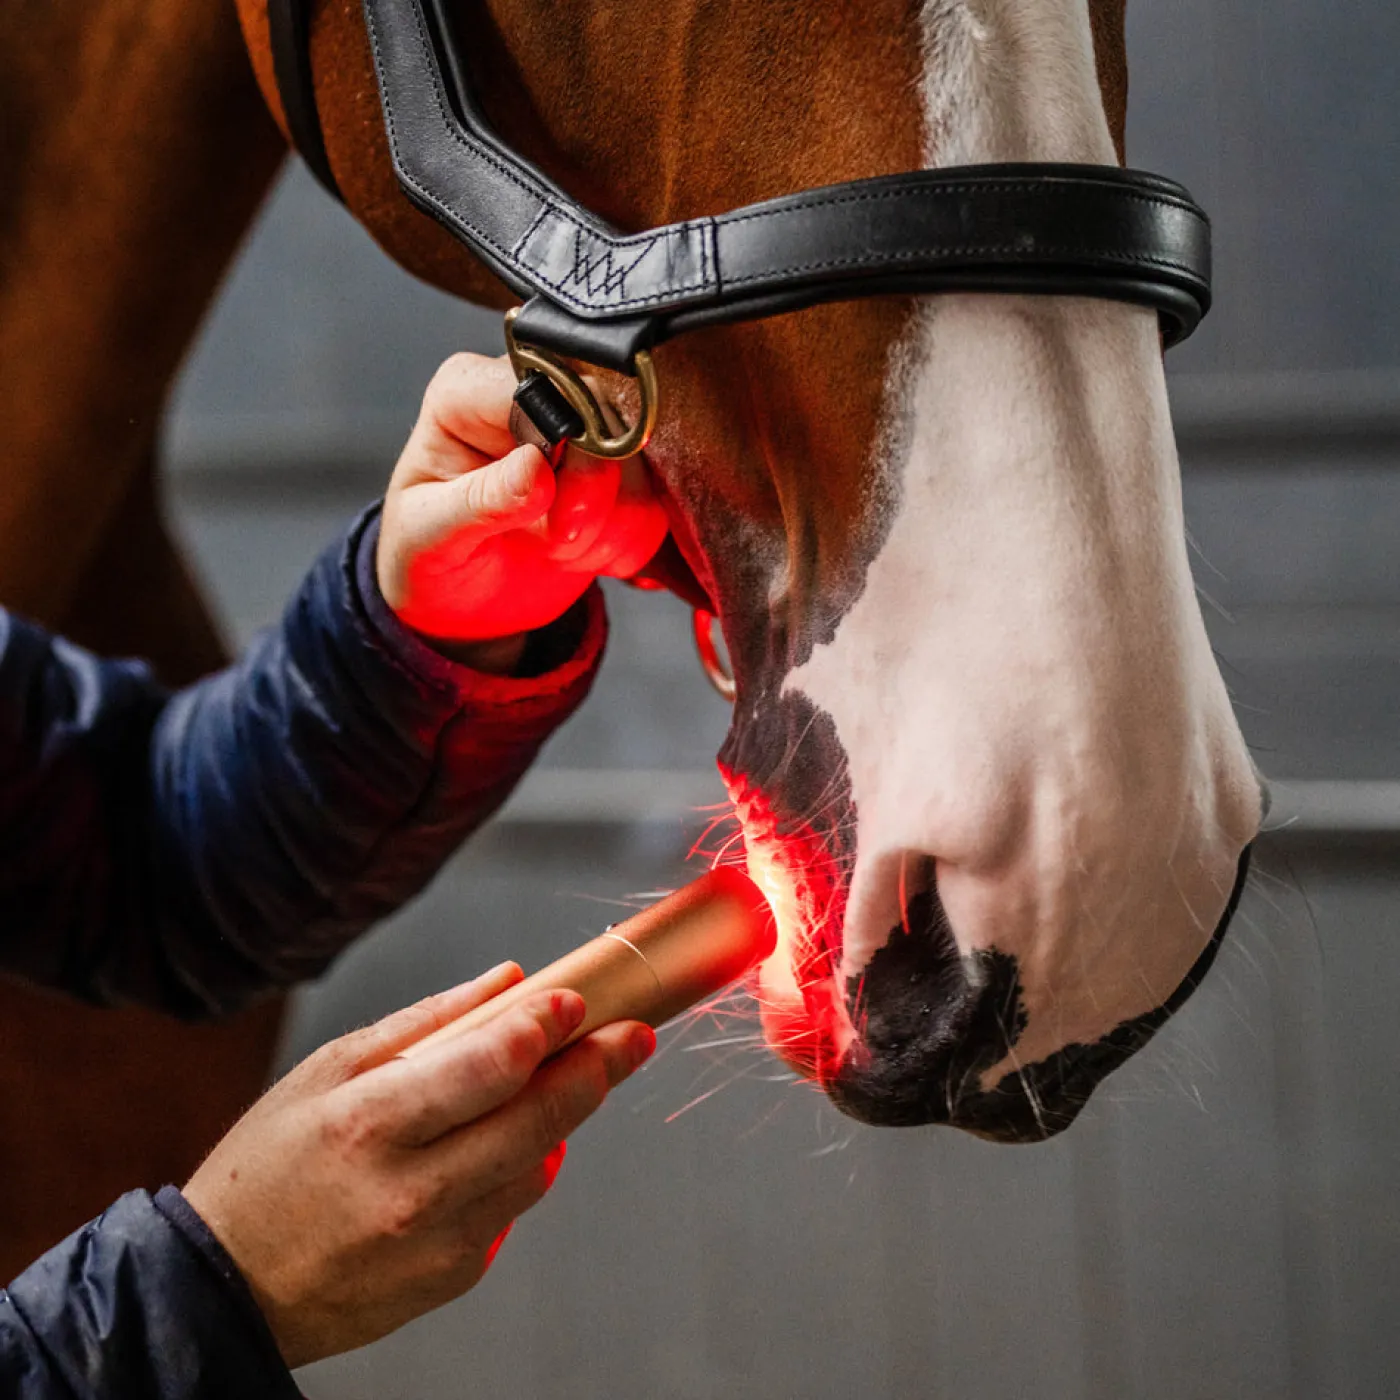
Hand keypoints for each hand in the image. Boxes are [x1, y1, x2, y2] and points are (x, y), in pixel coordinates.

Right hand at [183, 963, 654, 1369]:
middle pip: (538, 1121)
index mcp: (369, 1125)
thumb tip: (507, 980)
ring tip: (558, 1079)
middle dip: (598, 1068)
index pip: (487, 1068)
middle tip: (634, 1034)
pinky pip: (513, 1208)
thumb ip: (425, 1023)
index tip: (581, 999)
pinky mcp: (452, 1278)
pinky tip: (496, 1143)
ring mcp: (436, 1244)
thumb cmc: (270, 1166)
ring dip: (561, 1118)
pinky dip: (520, 1167)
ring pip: (538, 1165)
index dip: (546, 1027)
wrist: (226, 1288)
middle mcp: (409, 1191)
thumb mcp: (327, 1071)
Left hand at [377, 353, 668, 670]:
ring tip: (559, 552)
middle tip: (554, 542)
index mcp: (469, 393)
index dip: (563, 440)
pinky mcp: (618, 478)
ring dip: (609, 530)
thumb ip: (479, 501)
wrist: (460, 604)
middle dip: (590, 498)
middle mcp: (532, 398)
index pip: (543, 384)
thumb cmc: (428, 558)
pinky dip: (628, 545)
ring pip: (642, 469)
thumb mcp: (430, 538)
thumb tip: (535, 469)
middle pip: (608, 419)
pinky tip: (586, 557)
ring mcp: (582, 437)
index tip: (545, 501)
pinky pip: (656, 506)